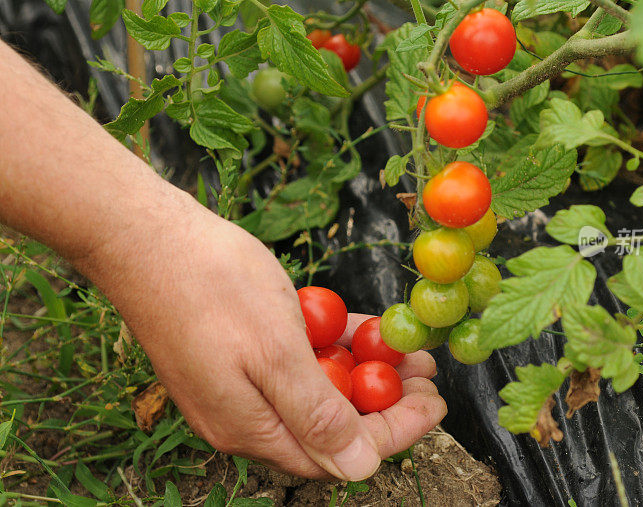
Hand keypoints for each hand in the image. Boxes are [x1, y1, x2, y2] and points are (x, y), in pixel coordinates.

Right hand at [83, 208, 445, 480]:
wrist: (143, 236)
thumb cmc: (211, 287)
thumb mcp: (274, 353)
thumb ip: (316, 415)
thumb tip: (359, 470)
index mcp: (254, 428)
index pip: (342, 453)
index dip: (396, 431)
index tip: (436, 404)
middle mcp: (246, 416)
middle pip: (332, 426)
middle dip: (386, 403)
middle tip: (424, 373)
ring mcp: (239, 384)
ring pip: (317, 392)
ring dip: (363, 373)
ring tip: (404, 348)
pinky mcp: (236, 353)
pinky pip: (296, 362)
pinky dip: (331, 350)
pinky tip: (362, 330)